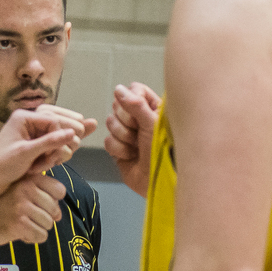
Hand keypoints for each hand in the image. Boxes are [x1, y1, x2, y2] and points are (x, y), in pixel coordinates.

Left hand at [0, 106, 91, 193]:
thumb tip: (73, 133)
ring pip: (56, 141)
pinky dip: (48, 160)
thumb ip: (51, 142)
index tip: (50, 156)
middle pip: (58, 130)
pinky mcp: (33, 146)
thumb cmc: (2, 165)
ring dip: (52, 156)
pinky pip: (50, 149)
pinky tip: (38, 168)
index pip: (55, 121)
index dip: (58, 139)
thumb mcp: (27, 152)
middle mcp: (28, 122)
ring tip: (40, 167)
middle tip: (48, 162)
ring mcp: (31, 135)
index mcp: (24, 117)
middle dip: (56, 149)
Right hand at [0, 175, 66, 246]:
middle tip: (27, 218)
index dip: (53, 202)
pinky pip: (41, 236)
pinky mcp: (18, 224)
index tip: (41, 206)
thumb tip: (59, 215)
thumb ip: (39, 196)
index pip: (59, 189)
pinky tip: (19, 233)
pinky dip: (32, 238)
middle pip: (54, 210)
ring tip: (21, 224)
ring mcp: (22, 207)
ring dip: (37, 229)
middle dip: (44, 218)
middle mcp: (26, 190)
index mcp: (28, 179)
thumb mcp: (16, 192)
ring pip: (48, 224)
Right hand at [105, 83, 160, 197]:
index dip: (131, 100)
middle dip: (126, 122)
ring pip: (110, 123)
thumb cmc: (164, 152)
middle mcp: (139, 119)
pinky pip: (108, 141)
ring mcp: (128, 133)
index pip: (133, 90)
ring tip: (137, 147)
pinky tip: (131, 156)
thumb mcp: (152, 124)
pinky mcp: (118, 148)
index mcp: (152, 108)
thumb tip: (119, 89)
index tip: (139, 112)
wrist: (158, 181)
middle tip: (139, 133)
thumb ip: (135, 104)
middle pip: (118, 106)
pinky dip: (119, 150)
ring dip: (124, 138)